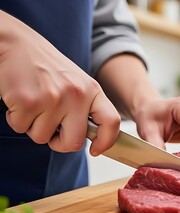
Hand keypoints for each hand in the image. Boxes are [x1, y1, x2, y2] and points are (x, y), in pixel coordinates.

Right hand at [0, 11, 119, 155]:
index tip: (95, 150)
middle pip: (74, 143)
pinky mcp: (29, 101)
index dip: (106, 142)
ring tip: (32, 102)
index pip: (112, 122)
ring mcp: (54, 98)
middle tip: (51, 129)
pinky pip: (21, 128)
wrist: (15, 43)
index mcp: (92, 90)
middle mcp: (77, 94)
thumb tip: (91, 140)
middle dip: (59, 143)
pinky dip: (16, 118)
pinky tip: (19, 99)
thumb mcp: (75, 83)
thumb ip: (85, 108)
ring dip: (33, 126)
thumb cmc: (45, 67)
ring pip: (42, 137)